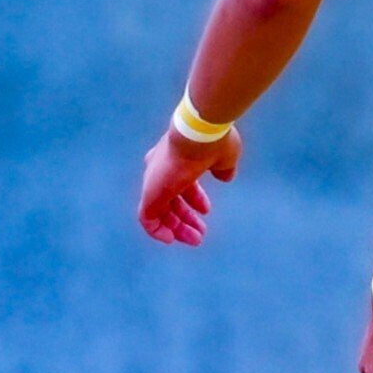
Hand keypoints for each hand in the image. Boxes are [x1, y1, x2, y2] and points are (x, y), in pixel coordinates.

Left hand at [137, 120, 238, 243]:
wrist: (199, 133)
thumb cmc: (213, 143)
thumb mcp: (224, 158)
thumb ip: (223, 169)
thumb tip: (225, 177)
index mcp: (176, 160)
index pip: (181, 184)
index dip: (194, 199)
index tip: (206, 211)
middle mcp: (160, 170)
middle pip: (170, 200)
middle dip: (185, 218)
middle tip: (200, 233)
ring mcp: (154, 182)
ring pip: (160, 211)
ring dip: (177, 227)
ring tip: (195, 239)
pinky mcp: (150, 194)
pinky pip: (147, 218)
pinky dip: (157, 231)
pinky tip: (172, 239)